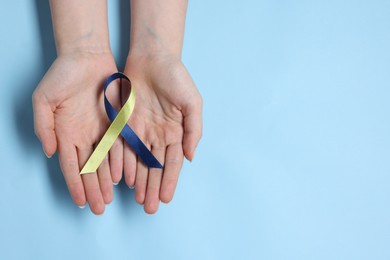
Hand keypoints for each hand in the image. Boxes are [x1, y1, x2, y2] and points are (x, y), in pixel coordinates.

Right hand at [32, 53, 122, 214]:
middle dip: (93, 189)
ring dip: (107, 180)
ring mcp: (100, 130)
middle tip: (99, 208)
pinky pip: (119, 145)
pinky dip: (120, 161)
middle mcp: (83, 136)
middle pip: (89, 169)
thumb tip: (49, 152)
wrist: (87, 57)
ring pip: (105, 162)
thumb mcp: (44, 99)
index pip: (70, 165)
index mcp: (65, 133)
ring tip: (110, 198)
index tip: (79, 202)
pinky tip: (123, 176)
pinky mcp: (116, 122)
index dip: (75, 184)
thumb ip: (44, 127)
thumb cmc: (62, 75)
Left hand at [123, 54, 201, 213]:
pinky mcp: (124, 123)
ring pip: (139, 162)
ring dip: (139, 181)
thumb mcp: (192, 102)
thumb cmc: (176, 77)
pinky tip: (124, 178)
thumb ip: (193, 130)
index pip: (172, 163)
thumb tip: (190, 157)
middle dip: (153, 187)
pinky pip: (123, 147)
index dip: (169, 181)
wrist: (152, 57)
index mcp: (175, 132)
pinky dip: (123, 163)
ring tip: (138, 199)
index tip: (166, 199)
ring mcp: (140, 130)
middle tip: (149, 208)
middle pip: (155, 167)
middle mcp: (157, 135)